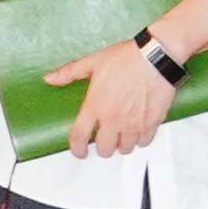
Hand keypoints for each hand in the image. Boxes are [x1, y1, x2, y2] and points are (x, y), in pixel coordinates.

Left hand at [43, 39, 174, 158]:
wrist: (155, 57)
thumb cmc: (128, 58)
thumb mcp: (93, 62)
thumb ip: (70, 72)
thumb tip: (51, 78)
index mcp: (96, 105)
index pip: (79, 137)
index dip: (77, 149)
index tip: (79, 151)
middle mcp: (113, 118)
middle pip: (104, 149)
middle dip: (103, 147)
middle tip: (105, 140)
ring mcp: (133, 123)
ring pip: (125, 149)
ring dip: (123, 144)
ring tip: (123, 134)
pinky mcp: (151, 122)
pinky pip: (144, 142)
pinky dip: (141, 139)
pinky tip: (139, 130)